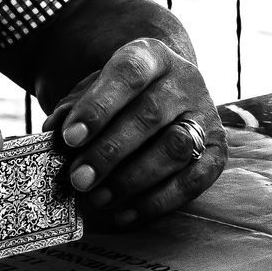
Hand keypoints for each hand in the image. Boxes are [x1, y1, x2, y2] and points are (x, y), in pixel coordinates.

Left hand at [42, 38, 226, 226]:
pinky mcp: (218, 152)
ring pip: (175, 148)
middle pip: (151, 115)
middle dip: (110, 152)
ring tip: (98, 199)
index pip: (128, 75)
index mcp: (153, 55)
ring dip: (133, 179)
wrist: (167, 96)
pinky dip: (159, 201)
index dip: (99, 107)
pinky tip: (126, 214)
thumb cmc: (122, 97)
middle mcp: (187, 82)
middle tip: (79, 179)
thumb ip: (74, 108)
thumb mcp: (96, 89)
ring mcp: (207, 117)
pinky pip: (194, 180)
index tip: (69, 138)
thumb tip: (53, 135)